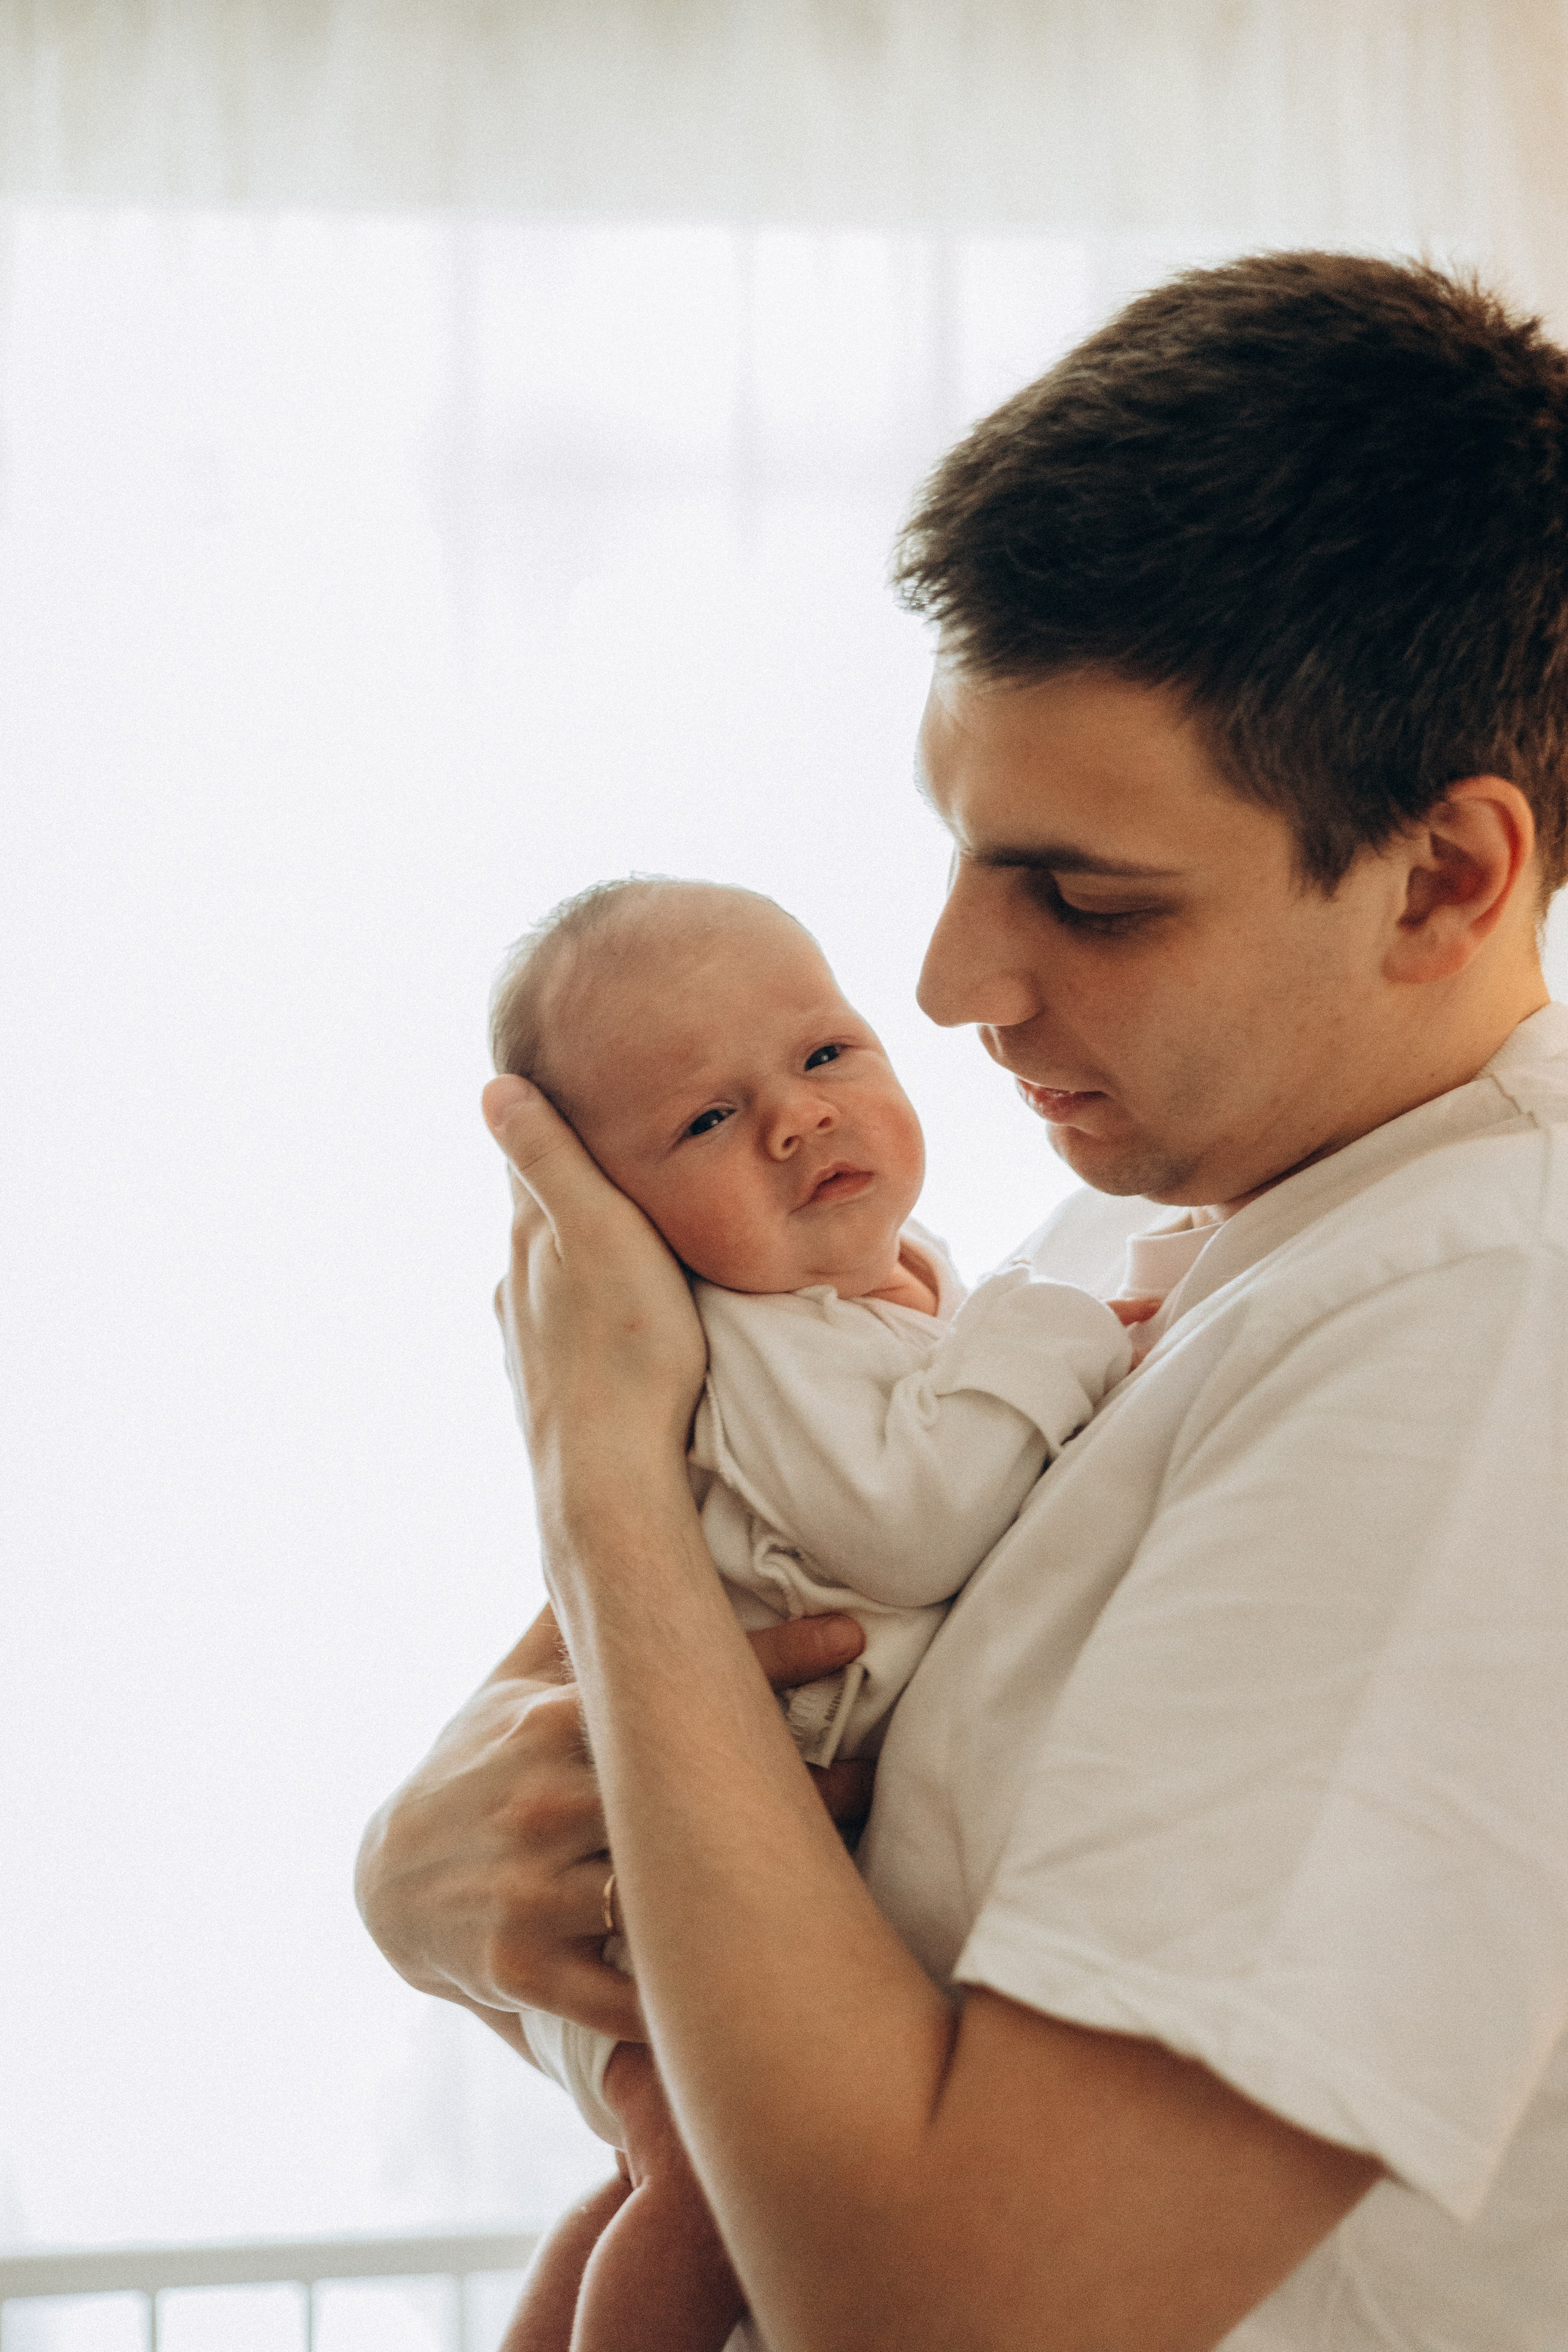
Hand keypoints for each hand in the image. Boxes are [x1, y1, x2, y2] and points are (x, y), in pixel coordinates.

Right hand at [355, 1608, 869, 2038]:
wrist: (385, 1881)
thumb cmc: (473, 1762)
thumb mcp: (510, 1679)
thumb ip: (571, 1608)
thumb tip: (613, 1507)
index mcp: (552, 1718)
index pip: (673, 1674)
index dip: (771, 1655)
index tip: (852, 1637)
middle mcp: (543, 1796)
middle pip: (687, 1788)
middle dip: (788, 1787)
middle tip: (869, 1779)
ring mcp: (532, 1886)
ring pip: (663, 1891)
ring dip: (751, 1892)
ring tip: (832, 1883)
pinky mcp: (522, 1967)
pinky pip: (624, 1993)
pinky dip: (681, 1998)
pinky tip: (746, 1989)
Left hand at [482, 1075, 706, 1494]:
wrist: (607, 1473)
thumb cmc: (625, 1346)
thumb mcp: (599, 1230)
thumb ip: (549, 1158)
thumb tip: (492, 1086)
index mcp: (529, 1234)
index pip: (531, 1153)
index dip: (554, 1116)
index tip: (577, 1083)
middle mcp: (515, 1280)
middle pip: (541, 1213)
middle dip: (572, 1184)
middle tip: (622, 1153)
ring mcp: (526, 1335)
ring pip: (552, 1271)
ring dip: (580, 1249)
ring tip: (626, 1234)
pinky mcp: (548, 1379)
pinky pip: (567, 1320)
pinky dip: (585, 1302)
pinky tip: (613, 1314)